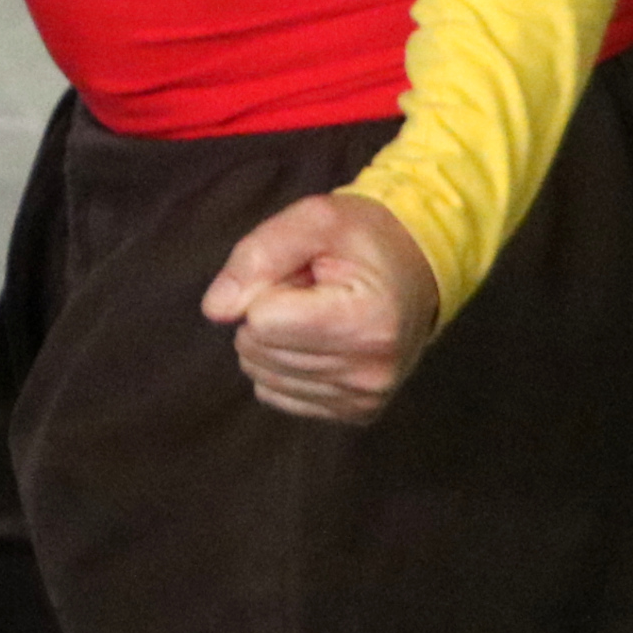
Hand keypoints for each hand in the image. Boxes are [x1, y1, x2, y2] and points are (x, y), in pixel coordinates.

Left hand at [201, 189, 442, 424]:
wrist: (416, 268)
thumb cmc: (362, 241)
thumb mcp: (312, 220)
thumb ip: (256, 257)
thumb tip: (216, 310)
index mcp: (367, 321)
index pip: (262, 320)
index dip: (267, 286)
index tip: (304, 274)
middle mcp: (371, 371)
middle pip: (258, 349)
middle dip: (268, 312)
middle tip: (310, 292)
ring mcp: (366, 398)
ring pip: (261, 374)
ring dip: (275, 339)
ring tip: (316, 312)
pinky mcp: (356, 412)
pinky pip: (276, 394)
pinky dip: (283, 365)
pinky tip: (319, 340)